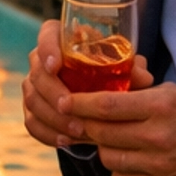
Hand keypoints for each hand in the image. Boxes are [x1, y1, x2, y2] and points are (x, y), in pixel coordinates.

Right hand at [20, 22, 155, 154]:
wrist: (99, 91)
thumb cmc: (112, 71)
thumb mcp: (124, 68)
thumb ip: (132, 70)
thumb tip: (144, 77)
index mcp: (62, 39)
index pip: (47, 35)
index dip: (47, 48)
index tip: (56, 65)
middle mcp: (42, 59)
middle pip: (37, 72)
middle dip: (53, 92)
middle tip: (70, 107)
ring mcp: (34, 85)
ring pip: (32, 99)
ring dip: (54, 117)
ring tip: (78, 130)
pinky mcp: (33, 109)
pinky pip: (31, 122)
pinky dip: (48, 133)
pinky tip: (66, 141)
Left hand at [47, 72, 175, 175]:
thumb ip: (143, 96)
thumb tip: (109, 95)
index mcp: (161, 107)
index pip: (107, 105)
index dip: (80, 103)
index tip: (64, 101)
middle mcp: (158, 137)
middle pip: (103, 134)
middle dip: (86, 125)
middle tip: (78, 119)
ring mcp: (160, 165)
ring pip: (110, 159)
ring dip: (103, 147)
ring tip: (107, 137)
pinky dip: (119, 169)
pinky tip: (125, 158)